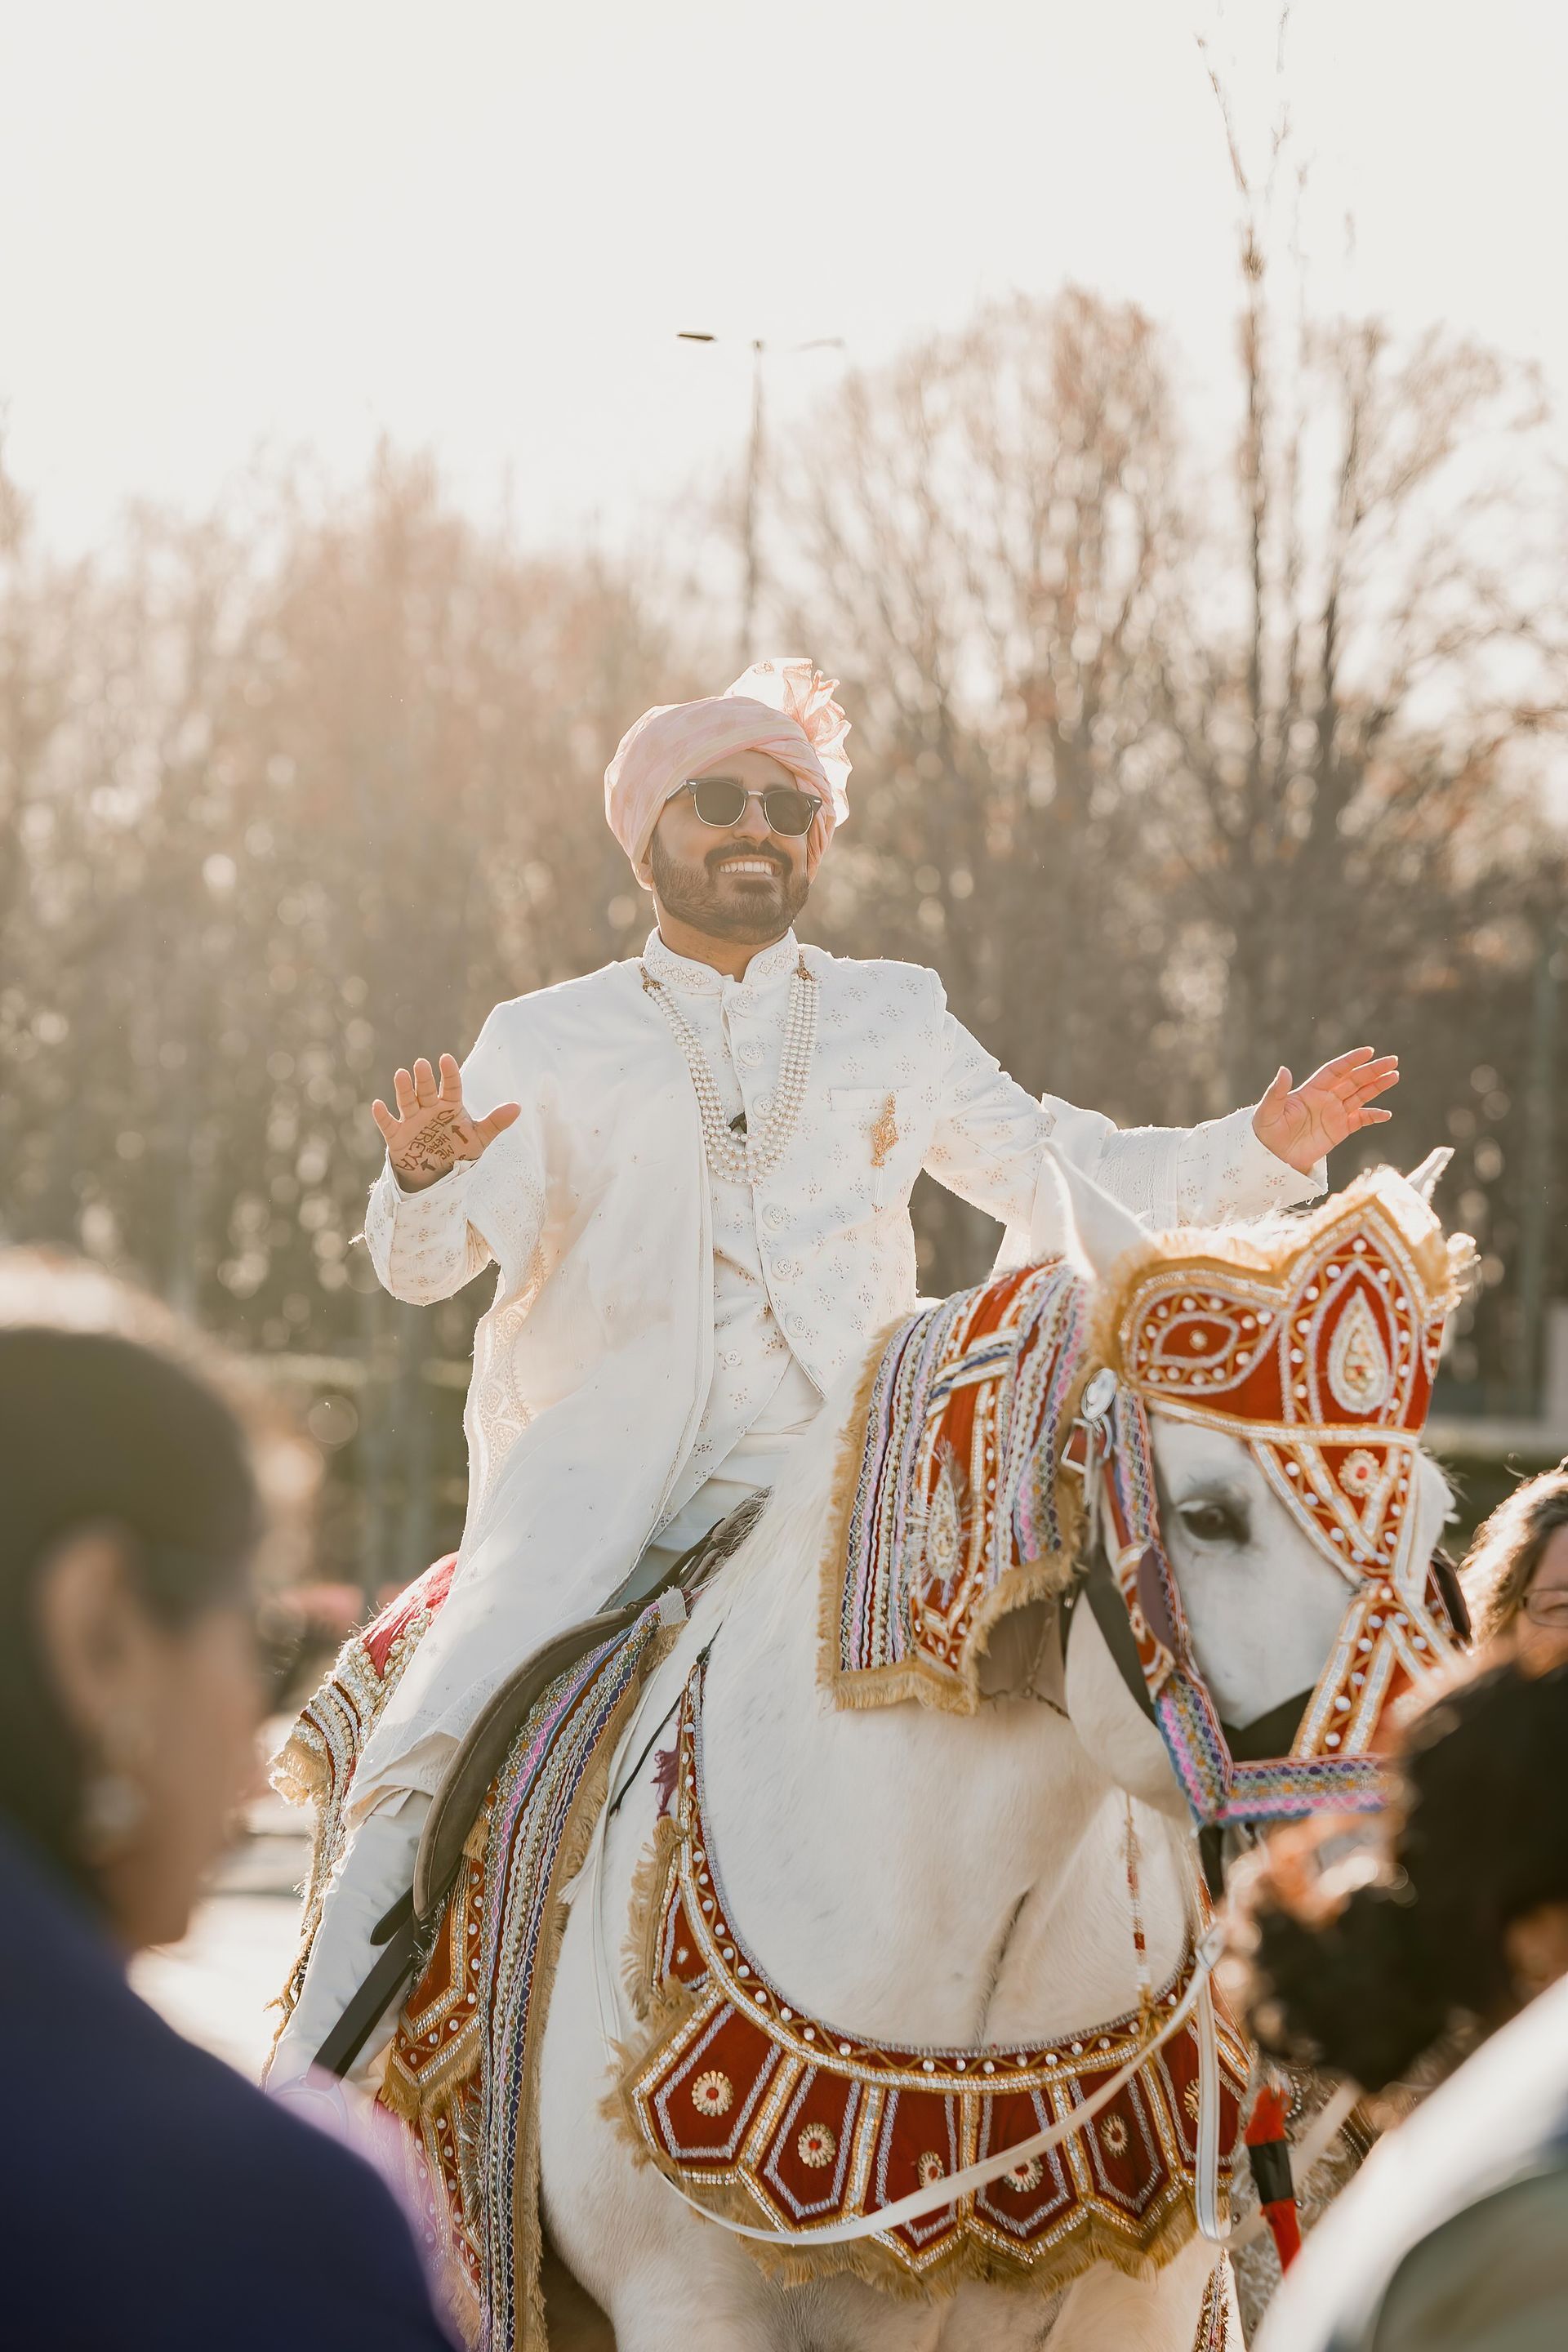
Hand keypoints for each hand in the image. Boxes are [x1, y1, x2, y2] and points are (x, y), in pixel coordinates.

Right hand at [370, 1054, 520, 1192]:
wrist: (437, 1175)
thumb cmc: (458, 1150)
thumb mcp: (479, 1138)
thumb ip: (495, 1122)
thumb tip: (518, 1107)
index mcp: (450, 1106)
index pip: (451, 1086)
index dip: (449, 1074)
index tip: (446, 1059)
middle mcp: (430, 1109)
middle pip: (427, 1090)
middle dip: (425, 1078)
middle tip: (422, 1063)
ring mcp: (412, 1121)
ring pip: (408, 1101)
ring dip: (404, 1089)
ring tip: (401, 1074)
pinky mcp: (397, 1136)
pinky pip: (388, 1124)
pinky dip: (382, 1116)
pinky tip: (377, 1105)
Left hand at [1252, 1048, 1399, 1174]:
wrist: (1272, 1157)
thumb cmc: (1266, 1131)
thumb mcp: (1268, 1111)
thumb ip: (1276, 1091)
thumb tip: (1283, 1070)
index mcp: (1311, 1090)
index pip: (1335, 1070)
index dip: (1351, 1060)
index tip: (1368, 1051)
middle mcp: (1325, 1099)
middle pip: (1353, 1080)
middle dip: (1372, 1070)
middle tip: (1393, 1061)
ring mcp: (1334, 1114)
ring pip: (1361, 1096)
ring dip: (1378, 1086)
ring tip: (1395, 1076)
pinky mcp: (1339, 1130)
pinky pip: (1360, 1120)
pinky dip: (1373, 1116)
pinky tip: (1386, 1114)